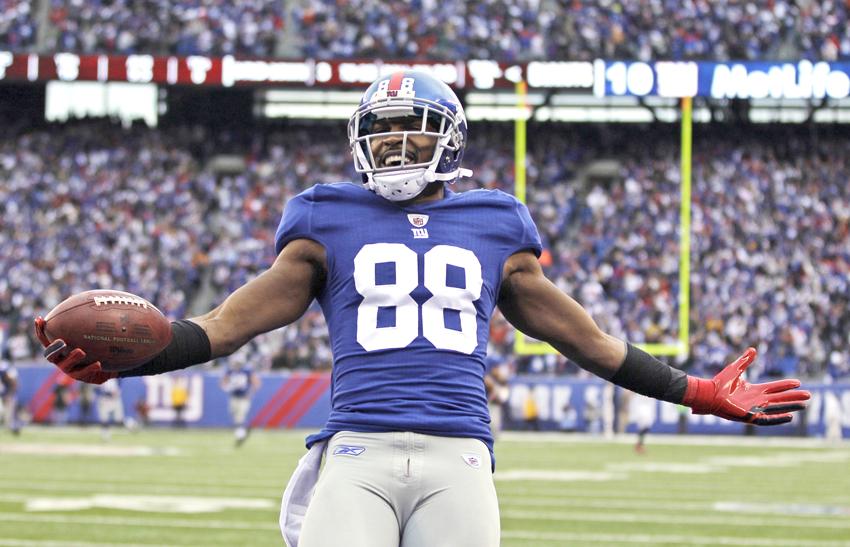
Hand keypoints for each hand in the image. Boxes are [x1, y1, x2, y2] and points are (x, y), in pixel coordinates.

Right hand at [34, 316, 116, 384]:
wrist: (108, 365)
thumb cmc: (94, 346)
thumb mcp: (90, 333)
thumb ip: (83, 320)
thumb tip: (80, 299)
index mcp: (59, 350)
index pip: (46, 340)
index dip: (41, 331)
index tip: (39, 319)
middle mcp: (62, 360)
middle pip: (51, 356)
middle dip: (54, 348)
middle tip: (62, 341)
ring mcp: (72, 370)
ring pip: (68, 366)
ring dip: (73, 358)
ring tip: (81, 351)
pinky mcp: (83, 377)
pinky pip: (86, 374)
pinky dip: (91, 368)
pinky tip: (99, 364)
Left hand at [684, 347, 810, 424]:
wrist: (709, 394)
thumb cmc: (719, 383)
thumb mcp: (735, 370)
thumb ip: (745, 361)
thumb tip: (753, 349)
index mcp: (754, 390)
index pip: (774, 388)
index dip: (785, 386)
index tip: (798, 382)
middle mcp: (756, 400)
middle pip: (779, 399)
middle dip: (793, 398)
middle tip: (808, 395)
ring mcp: (754, 409)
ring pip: (776, 409)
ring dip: (790, 407)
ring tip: (804, 405)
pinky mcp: (750, 417)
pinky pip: (767, 419)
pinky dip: (778, 418)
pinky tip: (790, 416)